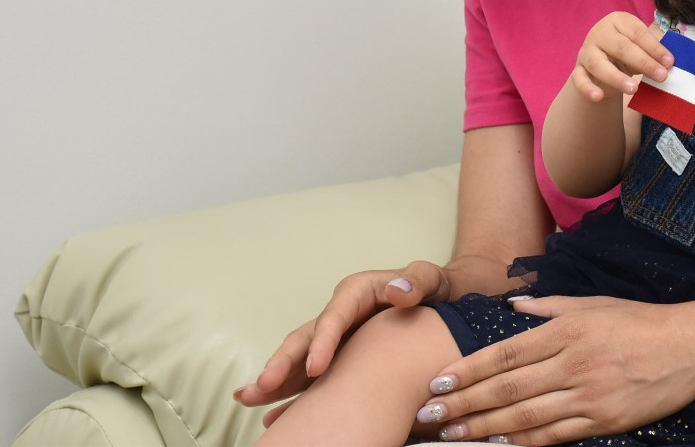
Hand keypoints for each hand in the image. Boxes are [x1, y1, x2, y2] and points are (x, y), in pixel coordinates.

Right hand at [233, 261, 449, 418]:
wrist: (446, 304)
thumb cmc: (437, 289)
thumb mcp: (432, 278)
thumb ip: (418, 280)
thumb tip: (398, 290)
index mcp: (357, 293)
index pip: (334, 316)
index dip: (322, 342)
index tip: (316, 369)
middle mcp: (340, 315)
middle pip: (306, 338)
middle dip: (283, 363)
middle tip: (263, 387)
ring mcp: (337, 339)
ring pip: (300, 360)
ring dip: (275, 380)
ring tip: (249, 400)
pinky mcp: (340, 360)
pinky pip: (311, 379)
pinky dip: (292, 396)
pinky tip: (273, 417)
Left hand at [419, 294, 694, 444]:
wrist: (690, 347)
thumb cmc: (639, 321)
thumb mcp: (593, 303)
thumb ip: (548, 307)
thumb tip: (511, 307)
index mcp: (566, 330)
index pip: (505, 354)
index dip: (467, 369)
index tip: (438, 381)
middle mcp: (572, 362)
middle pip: (506, 388)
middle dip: (463, 403)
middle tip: (429, 414)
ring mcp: (588, 394)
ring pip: (524, 416)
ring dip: (483, 427)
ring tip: (453, 435)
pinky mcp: (604, 420)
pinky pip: (555, 435)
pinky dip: (523, 442)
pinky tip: (498, 445)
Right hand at [568, 12, 671, 102]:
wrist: (601, 66)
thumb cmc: (626, 52)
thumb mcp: (639, 47)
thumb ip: (652, 51)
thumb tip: (669, 63)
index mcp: (618, 21)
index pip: (637, 33)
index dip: (654, 48)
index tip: (670, 62)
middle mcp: (599, 32)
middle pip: (621, 47)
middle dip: (643, 62)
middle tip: (662, 76)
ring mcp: (586, 51)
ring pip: (599, 64)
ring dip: (617, 77)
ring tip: (634, 88)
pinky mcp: (578, 70)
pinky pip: (580, 80)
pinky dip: (588, 89)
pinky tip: (598, 96)